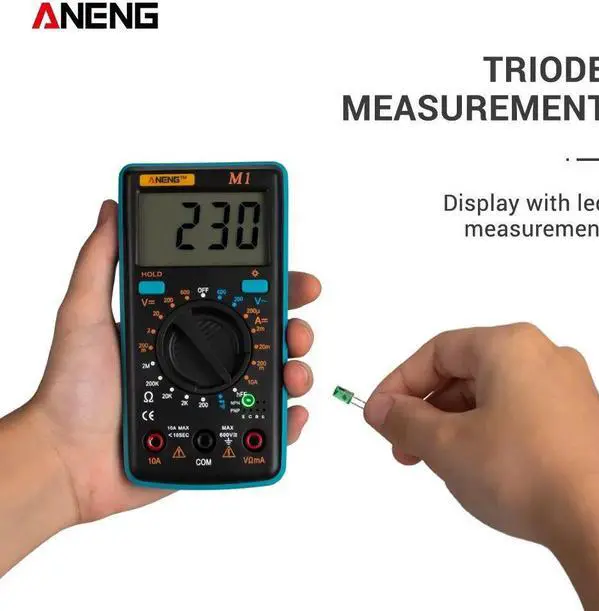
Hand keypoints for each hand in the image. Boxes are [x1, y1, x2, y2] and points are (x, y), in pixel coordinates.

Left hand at [26, 200, 320, 524]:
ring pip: (273, 379)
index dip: (270, 285)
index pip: (236, 298)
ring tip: (292, 375)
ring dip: (297, 371)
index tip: (291, 275)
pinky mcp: (219, 436)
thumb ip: (99, 262)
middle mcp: (204, 360)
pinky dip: (288, 421)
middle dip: (294, 327)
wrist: (68, 461)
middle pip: (266, 336)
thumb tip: (111, 211)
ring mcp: (215, 399)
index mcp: (182, 328)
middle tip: (298, 329)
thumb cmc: (72, 391)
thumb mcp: (83, 314)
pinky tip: (291, 413)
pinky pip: (266, 429)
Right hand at [364, 324, 598, 608]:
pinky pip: (516, 413)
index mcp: (509, 346)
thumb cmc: (530, 472)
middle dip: (425, 410)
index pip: (437, 351)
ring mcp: (565, 388)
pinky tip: (475, 465)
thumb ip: (404, 420)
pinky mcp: (576, 419)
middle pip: (463, 373)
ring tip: (436, 461)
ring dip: (453, 425)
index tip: (380, 413)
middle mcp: (542, 356)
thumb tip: (380, 410)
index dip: (400, 383)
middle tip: (403, 443)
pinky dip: (485, 432)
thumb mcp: (446, 444)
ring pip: (489, 395)